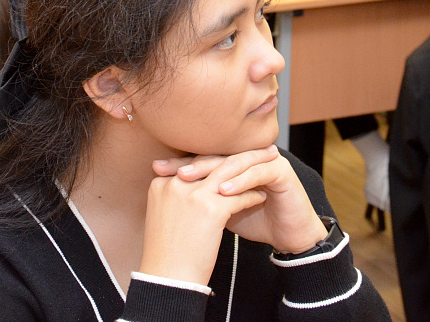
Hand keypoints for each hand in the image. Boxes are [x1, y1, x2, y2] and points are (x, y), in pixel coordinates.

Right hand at [140, 148, 276, 284]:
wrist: (167, 281)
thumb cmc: (167, 254)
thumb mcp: (165, 217)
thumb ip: (178, 198)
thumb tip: (199, 190)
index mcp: (161, 184)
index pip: (195, 164)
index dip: (217, 159)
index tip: (235, 156)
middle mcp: (175, 184)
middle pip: (212, 161)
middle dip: (238, 154)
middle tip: (259, 149)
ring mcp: (191, 195)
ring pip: (229, 172)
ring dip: (252, 166)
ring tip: (268, 164)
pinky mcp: (210, 209)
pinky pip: (238, 195)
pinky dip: (252, 195)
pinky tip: (262, 196)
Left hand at [153, 146, 326, 255]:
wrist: (288, 236)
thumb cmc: (255, 221)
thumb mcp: (221, 209)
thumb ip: (202, 198)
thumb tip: (166, 193)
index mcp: (234, 163)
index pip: (204, 159)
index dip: (181, 163)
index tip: (156, 170)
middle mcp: (249, 157)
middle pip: (217, 156)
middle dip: (192, 163)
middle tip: (171, 171)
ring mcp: (266, 160)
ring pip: (235, 161)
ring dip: (213, 171)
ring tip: (190, 179)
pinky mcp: (282, 171)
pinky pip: (258, 172)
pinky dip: (240, 181)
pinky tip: (223, 191)